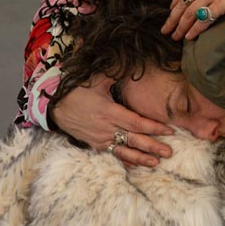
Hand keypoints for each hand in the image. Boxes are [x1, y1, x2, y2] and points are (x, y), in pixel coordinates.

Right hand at [51, 72, 173, 165]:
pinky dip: (125, 160)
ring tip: (156, 163)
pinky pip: (113, 154)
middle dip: (152, 146)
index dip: (153, 127)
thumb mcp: (96, 79)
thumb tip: (131, 60)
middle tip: (169, 152)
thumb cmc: (77, 91)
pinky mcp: (95, 145)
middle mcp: (106, 128)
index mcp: (109, 111)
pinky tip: (137, 165)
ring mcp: (100, 138)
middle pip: (133, 140)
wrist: (54, 106)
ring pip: (124, 151)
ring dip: (141, 158)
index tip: (169, 130)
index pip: (136, 122)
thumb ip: (115, 72)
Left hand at [163, 0, 224, 40]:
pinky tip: (190, 36)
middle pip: (182, 4)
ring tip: (175, 37)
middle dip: (172, 19)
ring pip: (189, 13)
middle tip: (165, 30)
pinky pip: (204, 19)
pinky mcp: (222, 4)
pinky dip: (195, 29)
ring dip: (180, 27)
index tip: (170, 11)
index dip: (175, 2)